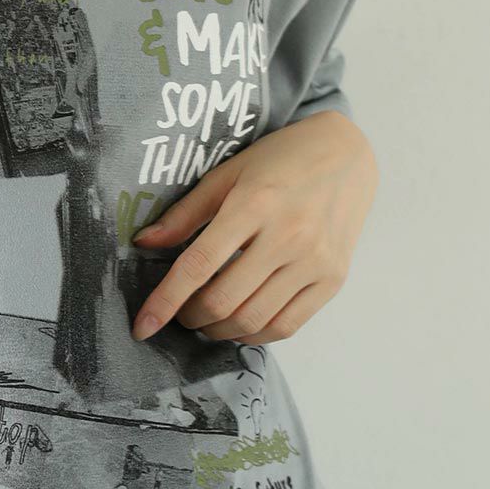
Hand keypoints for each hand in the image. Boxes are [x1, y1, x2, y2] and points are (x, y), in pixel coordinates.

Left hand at [129, 110, 377, 345]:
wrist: (346, 154)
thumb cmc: (280, 160)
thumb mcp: (227, 174)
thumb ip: (185, 214)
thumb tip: (144, 244)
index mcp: (254, 204)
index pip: (199, 265)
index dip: (165, 301)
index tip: (143, 326)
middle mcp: (288, 236)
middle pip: (223, 300)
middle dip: (190, 317)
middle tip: (181, 313)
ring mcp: (314, 261)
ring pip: (253, 320)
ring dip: (218, 330)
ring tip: (207, 319)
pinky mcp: (333, 279)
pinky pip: (286, 326)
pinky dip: (254, 334)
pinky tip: (240, 323)